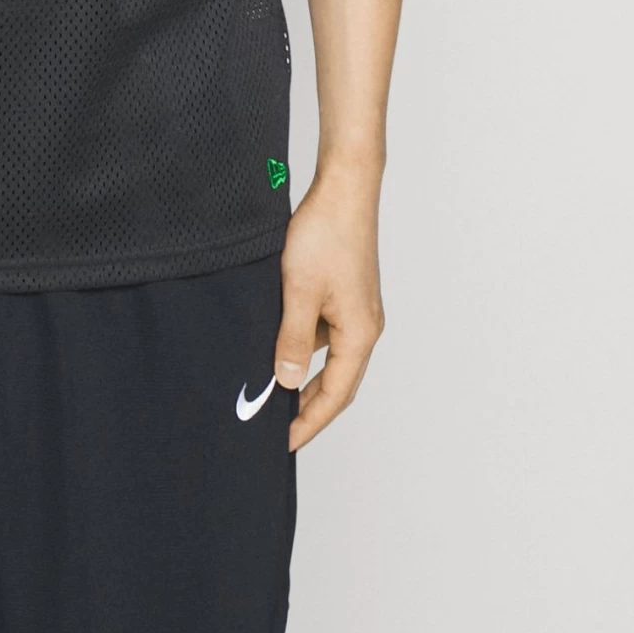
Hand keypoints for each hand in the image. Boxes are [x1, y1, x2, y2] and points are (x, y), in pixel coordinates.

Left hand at [273, 165, 384, 450]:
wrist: (344, 189)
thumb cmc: (326, 235)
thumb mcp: (299, 292)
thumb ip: (292, 340)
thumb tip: (285, 382)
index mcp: (360, 334)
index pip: (335, 396)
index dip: (308, 422)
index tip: (283, 443)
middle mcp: (365, 327)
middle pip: (337, 383)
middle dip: (307, 407)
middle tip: (275, 427)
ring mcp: (357, 310)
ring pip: (329, 357)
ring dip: (303, 375)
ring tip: (269, 389)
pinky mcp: (346, 294)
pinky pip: (325, 332)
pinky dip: (303, 346)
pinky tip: (278, 343)